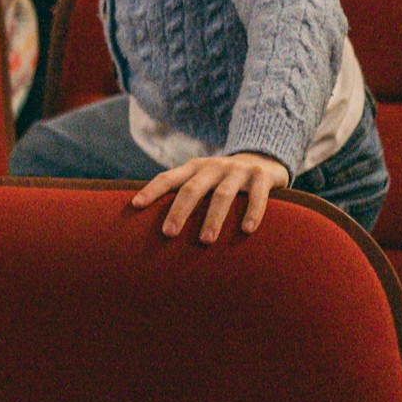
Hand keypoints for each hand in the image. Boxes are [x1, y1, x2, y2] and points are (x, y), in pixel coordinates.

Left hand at [131, 151, 289, 241]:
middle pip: (192, 189)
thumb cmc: (224, 180)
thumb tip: (150, 223)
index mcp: (194, 168)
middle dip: (179, 211)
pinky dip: (252, 213)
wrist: (265, 160)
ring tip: (205, 241)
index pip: (168, 178)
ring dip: (213, 218)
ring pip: (222, 195)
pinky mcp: (262, 176)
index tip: (136, 206)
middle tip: (168, 233)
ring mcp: (238, 170)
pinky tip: (247, 230)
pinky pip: (257, 196)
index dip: (152, 190)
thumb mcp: (203, 180)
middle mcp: (214, 167)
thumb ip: (183, 193)